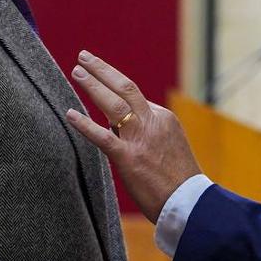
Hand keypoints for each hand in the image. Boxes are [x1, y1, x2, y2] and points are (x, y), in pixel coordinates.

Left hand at [66, 51, 201, 221]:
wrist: (191, 203)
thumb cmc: (179, 181)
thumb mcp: (170, 145)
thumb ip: (148, 131)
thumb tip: (119, 125)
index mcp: (163, 118)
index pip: (134, 97)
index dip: (112, 87)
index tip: (97, 78)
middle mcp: (153, 122)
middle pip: (125, 87)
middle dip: (102, 70)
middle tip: (83, 57)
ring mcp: (141, 138)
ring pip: (114, 103)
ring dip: (93, 85)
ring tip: (77, 71)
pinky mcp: (129, 158)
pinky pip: (103, 137)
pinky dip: (84, 124)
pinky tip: (69, 114)